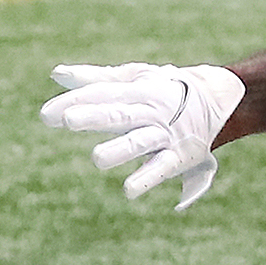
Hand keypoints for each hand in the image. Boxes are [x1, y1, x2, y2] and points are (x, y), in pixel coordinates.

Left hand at [40, 63, 246, 208]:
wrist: (218, 97)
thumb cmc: (165, 88)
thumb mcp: (134, 78)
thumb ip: (95, 80)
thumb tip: (57, 74)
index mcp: (138, 90)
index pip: (103, 94)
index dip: (76, 102)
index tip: (47, 115)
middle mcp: (151, 111)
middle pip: (119, 114)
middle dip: (94, 117)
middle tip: (68, 120)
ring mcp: (165, 134)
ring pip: (140, 142)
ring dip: (120, 150)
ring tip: (97, 158)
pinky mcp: (179, 156)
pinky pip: (162, 168)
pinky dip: (147, 179)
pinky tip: (128, 191)